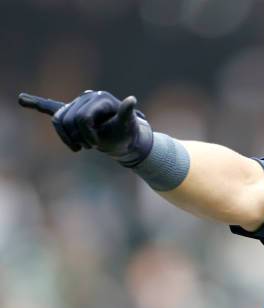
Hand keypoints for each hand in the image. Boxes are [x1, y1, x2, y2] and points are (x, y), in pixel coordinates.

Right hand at [18, 90, 152, 166]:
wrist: (124, 138)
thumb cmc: (126, 133)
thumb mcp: (127, 126)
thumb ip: (127, 113)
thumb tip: (132, 100)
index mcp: (98, 99)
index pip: (81, 118)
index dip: (87, 135)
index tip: (96, 144)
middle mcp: (86, 98)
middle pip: (67, 120)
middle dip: (78, 137)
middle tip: (92, 145)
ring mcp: (78, 105)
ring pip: (58, 121)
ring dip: (67, 137)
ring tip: (81, 145)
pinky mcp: (72, 112)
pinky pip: (51, 107)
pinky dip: (38, 104)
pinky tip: (22, 99)